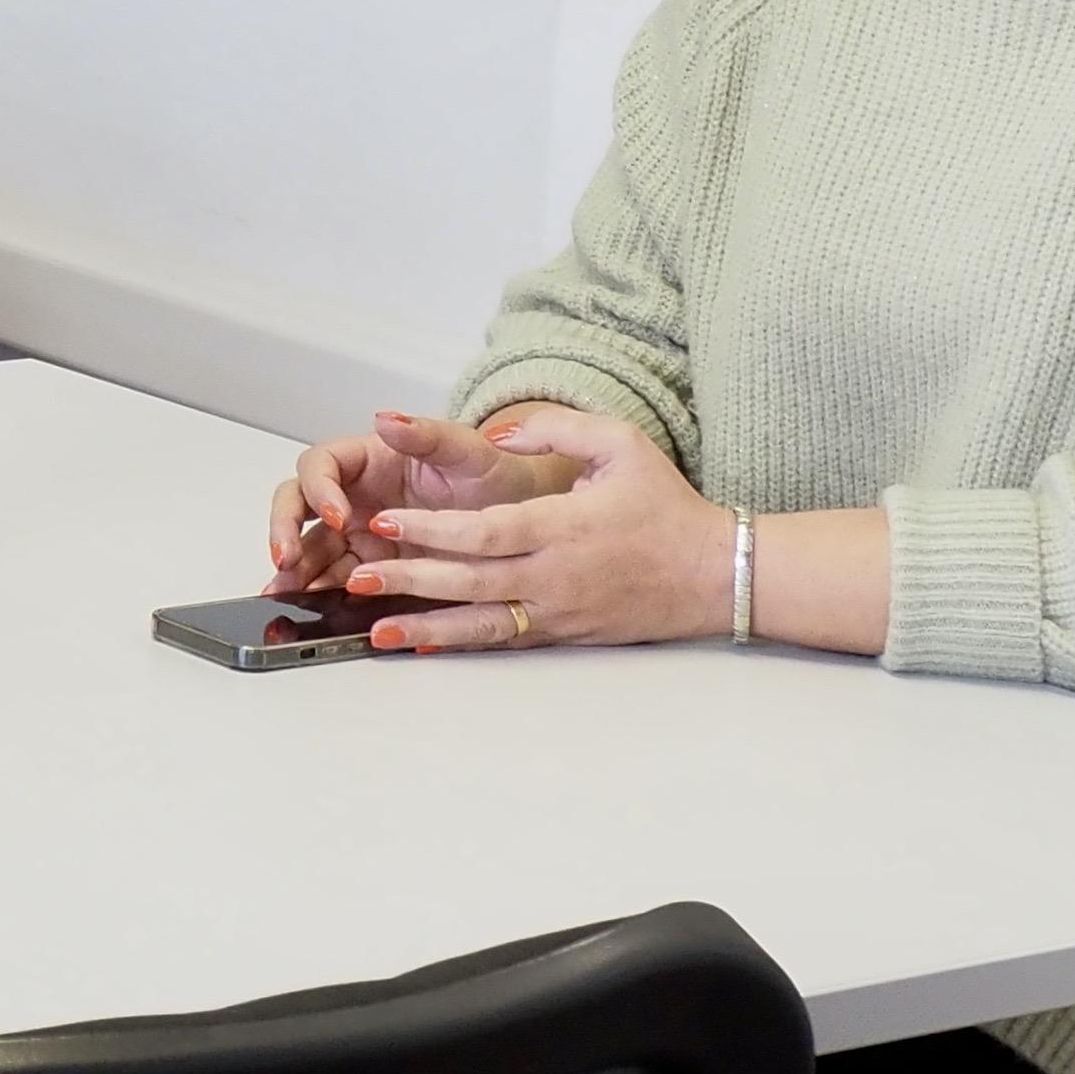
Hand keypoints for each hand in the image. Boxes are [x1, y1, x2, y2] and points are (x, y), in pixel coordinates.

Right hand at [268, 409, 575, 592]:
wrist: (522, 522)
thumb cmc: (495, 477)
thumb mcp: (469, 452)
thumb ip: (426, 435)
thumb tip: (386, 419)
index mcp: (369, 458)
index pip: (321, 465)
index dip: (318, 489)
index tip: (337, 515)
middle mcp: (355, 493)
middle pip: (298, 502)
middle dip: (285, 529)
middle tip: (287, 558)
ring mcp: (359, 531)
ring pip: (309, 544)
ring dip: (293, 568)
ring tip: (286, 593)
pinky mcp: (370, 565)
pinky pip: (334, 577)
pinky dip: (317, 592)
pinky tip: (310, 607)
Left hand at [337, 406, 733, 652]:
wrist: (717, 573)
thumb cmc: (667, 506)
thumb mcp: (620, 443)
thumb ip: (556, 428)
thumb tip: (499, 428)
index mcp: (564, 526)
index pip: (486, 531)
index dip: (432, 529)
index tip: (385, 520)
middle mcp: (556, 575)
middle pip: (471, 580)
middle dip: (409, 579)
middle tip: (358, 574)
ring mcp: (558, 610)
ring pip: (481, 622)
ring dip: (425, 625)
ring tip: (374, 630)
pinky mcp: (562, 632)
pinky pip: (504, 639)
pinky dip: (461, 644)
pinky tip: (422, 645)